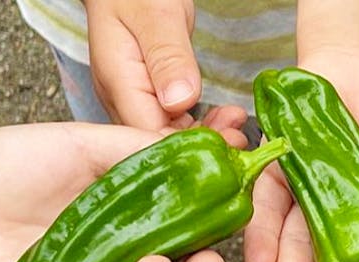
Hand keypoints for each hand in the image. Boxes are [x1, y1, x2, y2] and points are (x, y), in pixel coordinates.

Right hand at [84, 0, 247, 134]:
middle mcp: (123, 100)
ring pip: (169, 134)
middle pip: (158, 142)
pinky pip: (173, 122)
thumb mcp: (155, 15)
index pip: (148, 135)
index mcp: (119, 83)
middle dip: (200, 146)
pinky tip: (224, 120)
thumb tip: (181, 101)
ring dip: (205, 136)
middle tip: (239, 139)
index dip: (185, 148)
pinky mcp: (149, 96)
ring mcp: (135, 100)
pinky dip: (200, 125)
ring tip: (238, 127)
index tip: (225, 143)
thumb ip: (167, 57)